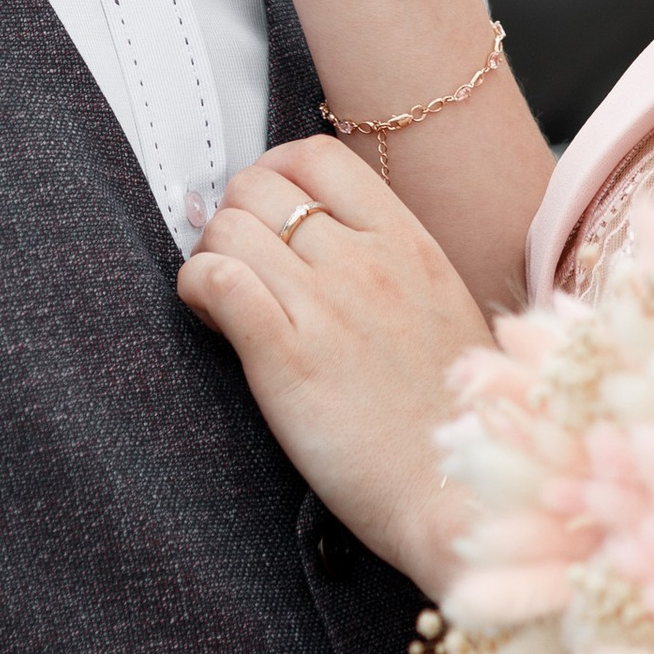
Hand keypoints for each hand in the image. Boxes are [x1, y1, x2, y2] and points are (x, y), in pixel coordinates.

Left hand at [177, 136, 490, 594]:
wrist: (457, 497)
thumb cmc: (451, 419)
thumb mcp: (442, 313)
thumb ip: (391, 268)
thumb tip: (325, 243)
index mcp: (409, 244)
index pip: (318, 156)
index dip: (274, 176)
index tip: (269, 218)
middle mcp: (367, 260)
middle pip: (259, 186)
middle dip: (234, 218)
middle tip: (240, 266)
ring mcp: (326, 305)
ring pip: (227, 227)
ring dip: (210, 256)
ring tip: (225, 300)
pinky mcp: (285, 358)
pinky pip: (217, 280)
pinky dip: (197, 288)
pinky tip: (212, 317)